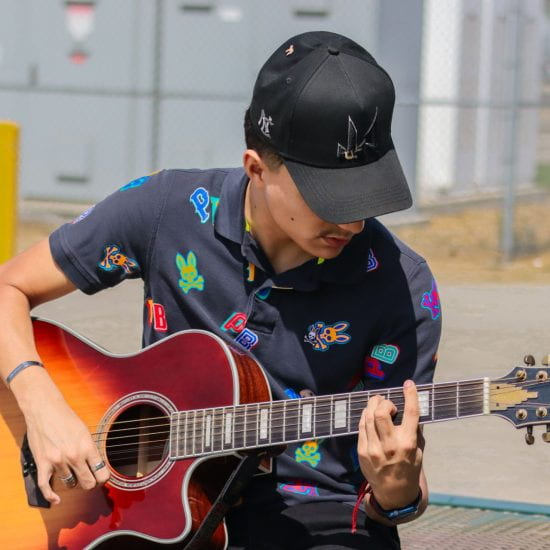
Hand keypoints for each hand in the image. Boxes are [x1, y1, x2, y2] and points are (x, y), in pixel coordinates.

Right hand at [15, 371, 109, 504]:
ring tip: (73, 473)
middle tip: (89, 478)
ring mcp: (58, 461)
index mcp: (88, 446)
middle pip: (88, 483)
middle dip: (90, 483)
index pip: (102, 473)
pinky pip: (45, 487)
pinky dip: (51, 496)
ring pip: (70, 484)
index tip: (102, 477)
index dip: (103, 478)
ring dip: (72, 480)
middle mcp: (74, 456)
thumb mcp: (85, 431)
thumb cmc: (66, 417)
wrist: (45, 409)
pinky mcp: (43, 463)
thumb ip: (91, 449)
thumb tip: (98, 465)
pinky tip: (56, 499)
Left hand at [357, 380, 423, 508]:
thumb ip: (415, 431)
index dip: (410, 395)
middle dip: (383, 401)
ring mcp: (374, 449)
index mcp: (408, 444)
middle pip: (381, 412)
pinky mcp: (362, 451)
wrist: (393, 493)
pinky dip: (365, 417)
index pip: (411, 414)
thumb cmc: (409, 469)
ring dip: (372, 405)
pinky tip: (370, 415)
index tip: (408, 383)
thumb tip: (410, 408)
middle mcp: (390, 445)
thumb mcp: (419, 452)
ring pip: (368, 417)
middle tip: (387, 402)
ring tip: (377, 404)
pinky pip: (361, 427)